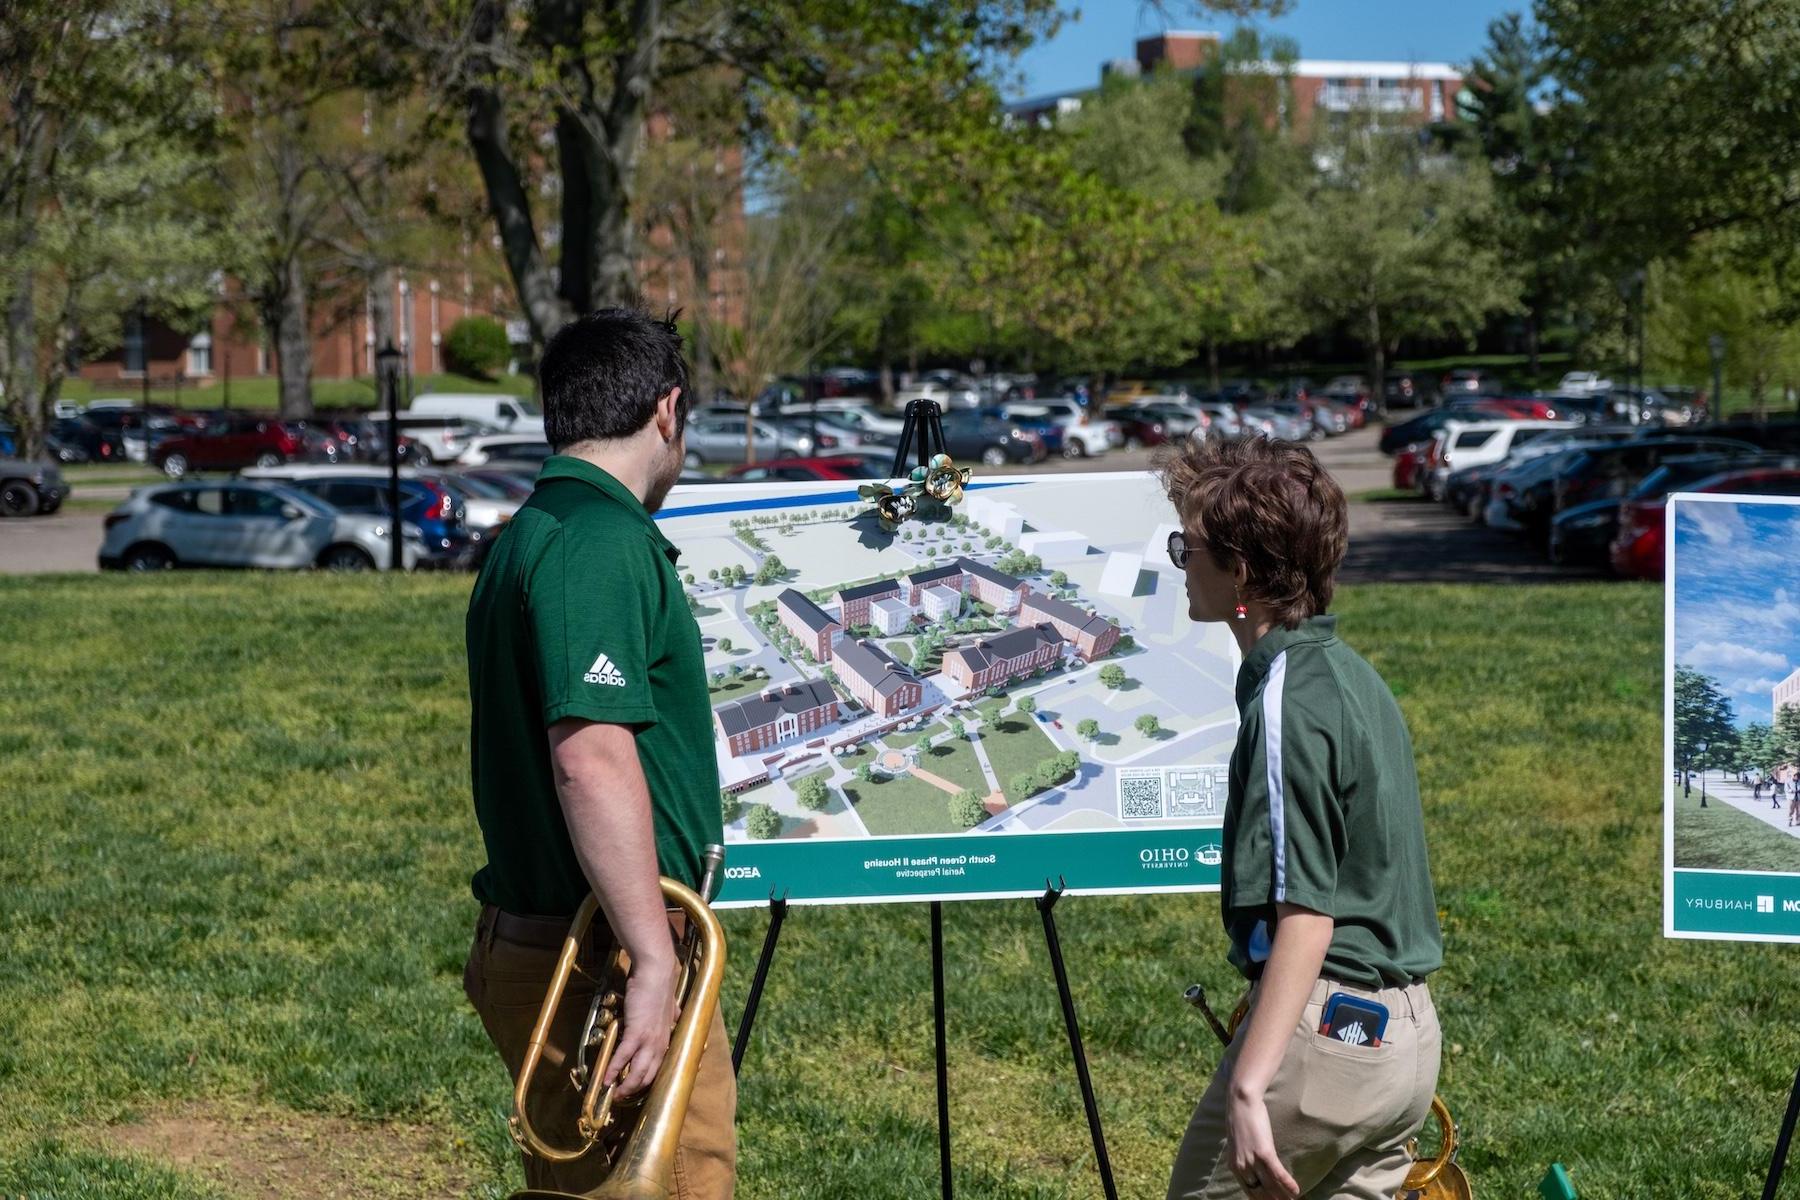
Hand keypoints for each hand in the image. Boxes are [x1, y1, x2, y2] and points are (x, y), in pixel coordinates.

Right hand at [605, 953, 677, 1097]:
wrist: (656, 972)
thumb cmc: (659, 987)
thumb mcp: (669, 1006)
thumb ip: (672, 1014)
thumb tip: (676, 1014)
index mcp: (666, 1039)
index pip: (659, 1068)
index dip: (648, 1081)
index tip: (637, 1089)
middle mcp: (660, 1044)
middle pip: (649, 1076)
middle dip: (636, 1090)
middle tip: (622, 1097)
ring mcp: (649, 1040)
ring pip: (638, 1072)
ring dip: (626, 1086)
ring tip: (614, 1095)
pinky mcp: (636, 1033)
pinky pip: (623, 1057)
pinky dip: (613, 1069)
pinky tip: (605, 1079)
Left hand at [1227, 1087, 1297, 1199]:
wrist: (1241, 1102)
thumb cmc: (1241, 1119)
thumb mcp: (1238, 1143)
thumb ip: (1244, 1157)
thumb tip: (1254, 1167)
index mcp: (1235, 1166)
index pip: (1250, 1191)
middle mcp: (1242, 1166)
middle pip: (1261, 1192)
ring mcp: (1253, 1160)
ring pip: (1271, 1186)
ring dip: (1284, 1197)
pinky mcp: (1264, 1153)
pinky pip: (1278, 1174)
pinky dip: (1288, 1184)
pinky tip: (1296, 1191)